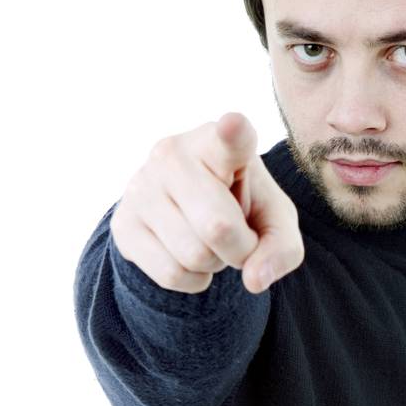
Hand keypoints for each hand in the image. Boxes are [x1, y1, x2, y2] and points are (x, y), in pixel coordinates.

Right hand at [111, 111, 304, 294]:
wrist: (186, 211)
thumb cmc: (240, 205)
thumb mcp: (274, 219)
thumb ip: (282, 247)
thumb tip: (254, 281)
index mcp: (218, 141)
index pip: (229, 137)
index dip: (233, 133)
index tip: (234, 125)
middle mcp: (172, 154)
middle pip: (218, 228)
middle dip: (240, 249)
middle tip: (239, 236)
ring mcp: (142, 187)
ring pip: (194, 256)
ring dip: (214, 264)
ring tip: (210, 239)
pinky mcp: (123, 223)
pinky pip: (172, 274)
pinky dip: (193, 279)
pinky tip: (189, 255)